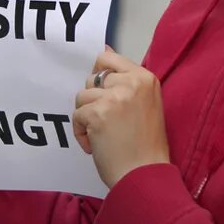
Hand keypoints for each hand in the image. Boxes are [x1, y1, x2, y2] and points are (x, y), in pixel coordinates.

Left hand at [73, 48, 170, 187]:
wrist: (145, 174)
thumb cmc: (146, 144)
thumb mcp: (146, 102)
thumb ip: (126, 78)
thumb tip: (104, 48)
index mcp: (145, 77)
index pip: (108, 58)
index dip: (100, 76)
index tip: (104, 95)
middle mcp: (131, 82)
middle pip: (93, 79)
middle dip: (94, 101)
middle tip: (108, 123)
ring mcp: (114, 97)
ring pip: (82, 96)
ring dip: (86, 117)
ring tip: (101, 135)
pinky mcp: (98, 113)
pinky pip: (77, 115)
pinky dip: (81, 133)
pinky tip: (95, 145)